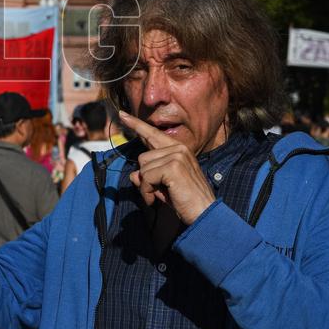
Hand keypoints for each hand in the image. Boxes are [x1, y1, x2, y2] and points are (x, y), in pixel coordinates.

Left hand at [120, 111, 215, 225]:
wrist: (205, 214)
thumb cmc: (185, 201)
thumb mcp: (162, 186)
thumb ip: (148, 177)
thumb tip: (133, 175)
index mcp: (179, 150)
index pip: (153, 134)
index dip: (136, 125)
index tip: (122, 115)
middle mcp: (179, 148)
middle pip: (143, 158)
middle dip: (145, 179)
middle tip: (156, 193)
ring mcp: (177, 155)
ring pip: (143, 168)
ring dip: (146, 187)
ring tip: (159, 196)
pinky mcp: (173, 166)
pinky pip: (146, 177)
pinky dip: (147, 191)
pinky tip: (156, 199)